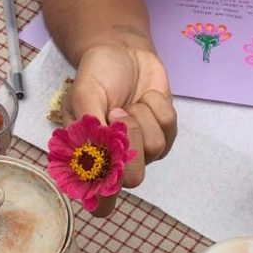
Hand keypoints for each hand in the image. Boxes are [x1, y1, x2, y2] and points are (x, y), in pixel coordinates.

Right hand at [69, 40, 177, 215]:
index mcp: (89, 159)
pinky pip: (169, 128)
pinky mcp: (164, 133)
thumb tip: (97, 156)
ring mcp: (143, 149)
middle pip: (133, 179)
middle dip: (129, 140)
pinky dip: (155, 106)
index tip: (108, 169)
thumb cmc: (97, 75)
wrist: (121, 51)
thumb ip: (89, 126)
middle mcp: (117, 161)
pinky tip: (144, 98)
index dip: (106, 197)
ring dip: (141, 116)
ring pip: (154, 148)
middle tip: (117, 115)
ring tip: (128, 104)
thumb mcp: (83, 94)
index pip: (99, 201)